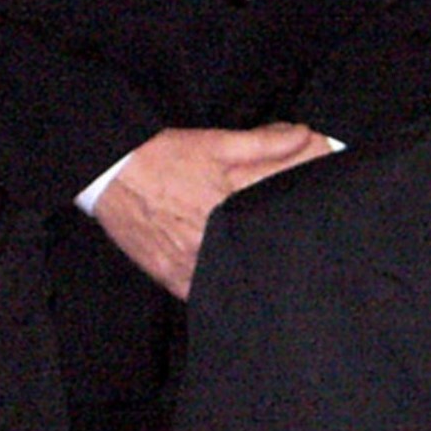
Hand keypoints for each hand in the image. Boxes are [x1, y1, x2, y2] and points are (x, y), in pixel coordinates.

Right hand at [93, 123, 329, 299]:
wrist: (109, 175)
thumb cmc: (162, 158)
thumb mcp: (216, 142)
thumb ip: (264, 143)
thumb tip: (307, 136)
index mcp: (231, 201)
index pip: (280, 207)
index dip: (304, 206)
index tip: (320, 210)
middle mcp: (215, 235)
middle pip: (263, 245)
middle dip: (283, 245)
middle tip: (301, 247)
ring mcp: (195, 262)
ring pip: (238, 275)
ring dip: (255, 269)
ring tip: (269, 267)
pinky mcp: (176, 280)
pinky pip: (208, 294)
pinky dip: (222, 290)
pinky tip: (237, 284)